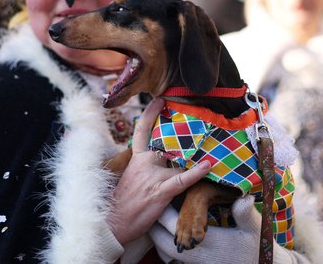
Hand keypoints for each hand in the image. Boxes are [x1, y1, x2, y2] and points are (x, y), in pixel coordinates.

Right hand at [108, 98, 211, 244]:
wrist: (111, 223)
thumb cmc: (122, 204)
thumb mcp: (130, 178)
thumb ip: (143, 167)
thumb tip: (158, 160)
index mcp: (136, 159)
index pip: (141, 130)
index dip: (150, 113)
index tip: (160, 100)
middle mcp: (144, 163)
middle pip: (165, 141)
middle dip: (181, 132)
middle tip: (197, 119)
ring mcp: (152, 177)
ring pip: (177, 159)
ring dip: (193, 155)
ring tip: (211, 141)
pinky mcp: (160, 191)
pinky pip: (181, 179)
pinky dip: (195, 173)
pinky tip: (207, 166)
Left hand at [150, 196, 313, 263]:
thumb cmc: (255, 246)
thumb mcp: (253, 228)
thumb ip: (245, 214)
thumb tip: (245, 198)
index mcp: (205, 242)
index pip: (174, 225)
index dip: (166, 208)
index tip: (168, 193)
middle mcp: (195, 255)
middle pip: (161, 239)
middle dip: (157, 222)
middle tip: (157, 202)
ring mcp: (192, 262)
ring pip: (162, 249)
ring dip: (159, 233)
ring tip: (160, 214)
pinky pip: (169, 257)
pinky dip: (164, 244)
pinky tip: (169, 229)